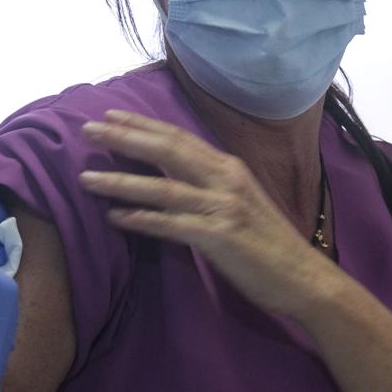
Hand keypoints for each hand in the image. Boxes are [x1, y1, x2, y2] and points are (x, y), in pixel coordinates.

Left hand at [77, 109, 340, 318]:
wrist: (305, 277)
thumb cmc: (269, 243)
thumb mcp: (241, 200)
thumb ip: (210, 184)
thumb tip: (173, 174)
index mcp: (229, 167)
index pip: (178, 137)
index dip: (142, 124)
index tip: (109, 114)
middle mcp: (225, 179)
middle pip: (166, 150)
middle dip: (123, 138)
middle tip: (87, 129)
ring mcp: (222, 207)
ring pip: (161, 186)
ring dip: (120, 181)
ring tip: (86, 178)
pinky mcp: (218, 237)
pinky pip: (169, 224)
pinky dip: (140, 218)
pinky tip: (114, 217)